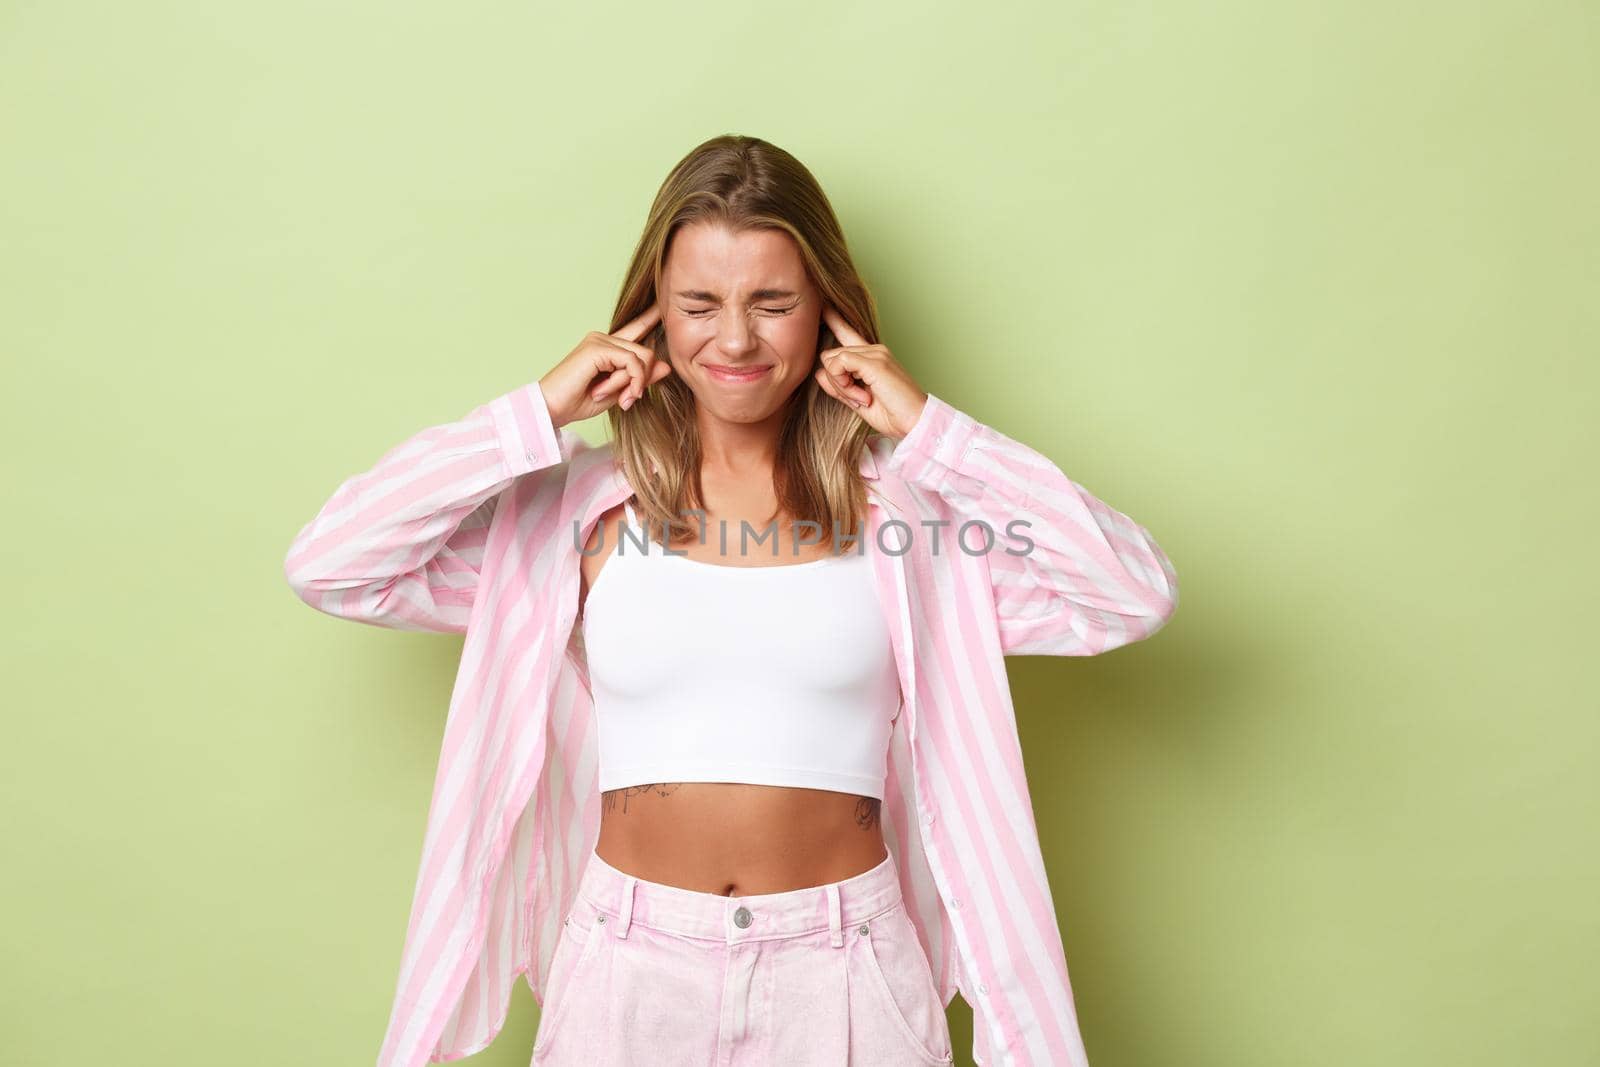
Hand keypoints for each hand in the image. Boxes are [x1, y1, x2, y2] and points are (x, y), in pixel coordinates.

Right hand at [538, 304, 673, 427]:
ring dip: (634, 384)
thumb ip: (640, 378)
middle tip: (627, 400)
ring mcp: (599, 340)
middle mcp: (603, 338)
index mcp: (607, 347)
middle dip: (641, 380)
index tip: (663, 304)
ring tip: (619, 400)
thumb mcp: (619, 392)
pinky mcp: (597, 347)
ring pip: (641, 357)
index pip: (636, 328)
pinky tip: (617, 395)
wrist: (552, 408)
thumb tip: (667, 366)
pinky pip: (630, 362)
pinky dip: (630, 381)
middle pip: (646, 351)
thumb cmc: (579, 402)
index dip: (650, 317)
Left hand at [812, 305, 928, 438]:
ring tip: (863, 399)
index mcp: (871, 357)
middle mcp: (874, 350)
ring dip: (840, 385)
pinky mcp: (874, 361)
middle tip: (857, 399)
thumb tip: (820, 374)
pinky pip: (839, 363)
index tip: (823, 305)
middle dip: (835, 381)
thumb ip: (839, 387)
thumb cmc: (892, 414)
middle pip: (830, 355)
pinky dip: (843, 385)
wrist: (916, 422)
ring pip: (832, 360)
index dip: (833, 319)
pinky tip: (862, 396)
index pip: (846, 332)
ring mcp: (875, 353)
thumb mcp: (857, 401)